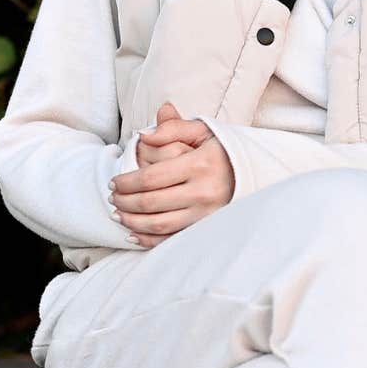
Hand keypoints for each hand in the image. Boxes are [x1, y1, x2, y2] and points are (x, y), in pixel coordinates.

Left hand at [111, 104, 231, 247]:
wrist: (253, 171)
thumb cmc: (222, 149)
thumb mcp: (203, 130)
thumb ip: (172, 128)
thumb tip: (142, 135)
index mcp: (201, 164)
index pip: (151, 178)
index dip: (127, 182)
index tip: (114, 182)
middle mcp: (206, 192)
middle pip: (151, 202)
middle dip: (125, 202)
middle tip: (112, 198)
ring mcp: (208, 214)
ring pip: (159, 224)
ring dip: (132, 221)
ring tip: (119, 213)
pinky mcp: (208, 228)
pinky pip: (172, 239)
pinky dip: (149, 239)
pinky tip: (134, 232)